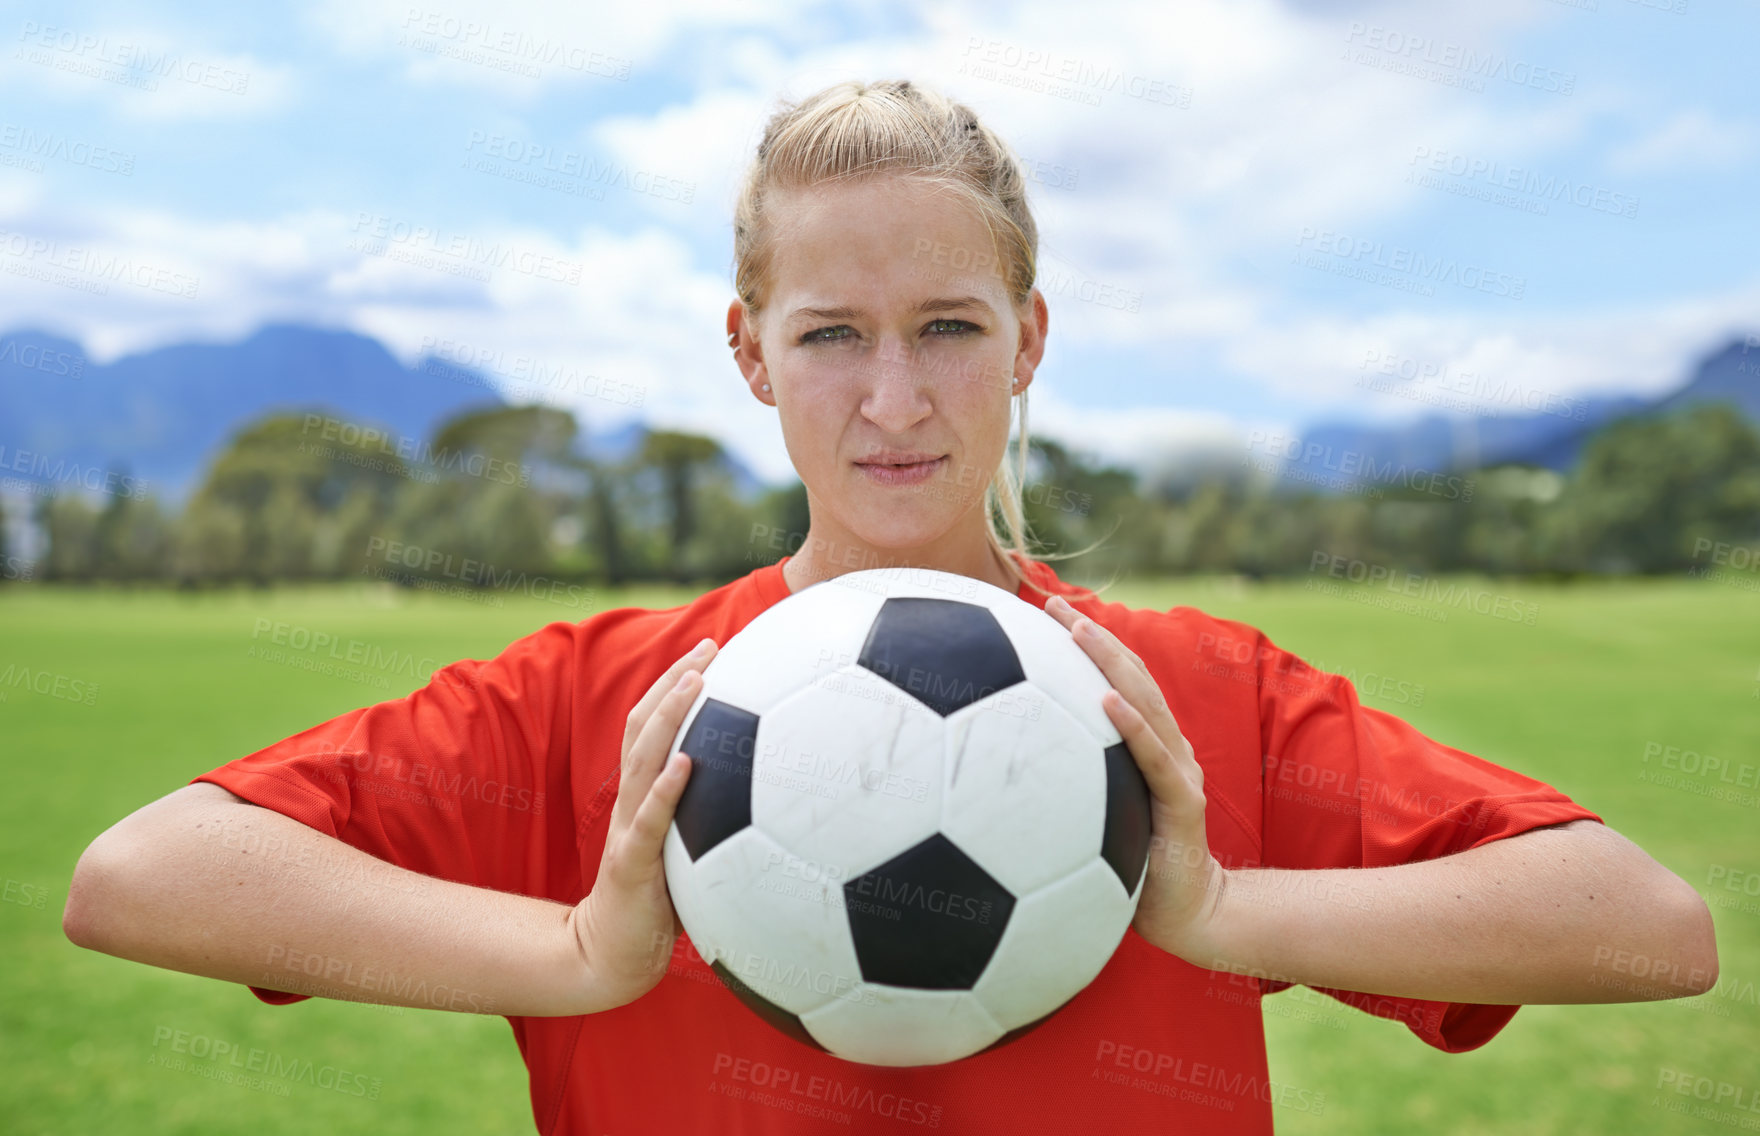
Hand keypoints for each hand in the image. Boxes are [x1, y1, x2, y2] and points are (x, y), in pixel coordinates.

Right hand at [569, 637, 716, 1011]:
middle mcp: (632, 801)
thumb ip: (708, 816)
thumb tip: (767, 793)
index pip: (654, 723)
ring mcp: (627, 829)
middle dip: (675, 680)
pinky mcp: (632, 865)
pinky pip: (649, 822)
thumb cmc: (656, 901)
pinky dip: (666, 790)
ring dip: (670, 718)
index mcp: (644, 794)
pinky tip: (689, 765)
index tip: (712, 647)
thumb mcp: (686, 848)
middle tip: (710, 646)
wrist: (612, 954)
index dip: (676, 681)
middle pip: (646, 725)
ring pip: (644, 761)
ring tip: (697, 683)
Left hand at [1043, 595, 1226, 959]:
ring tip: (1079, 631)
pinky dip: (1131, 727)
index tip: (1047, 612)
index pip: (1116, 683)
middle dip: (1093, 636)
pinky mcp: (1183, 803)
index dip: (1087, 644)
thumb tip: (1006, 777)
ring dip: (1111, 663)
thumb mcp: (1097, 821)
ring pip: (1145, 704)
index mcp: (1146, 749)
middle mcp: (1166, 748)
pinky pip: (1154, 759)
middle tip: (1053, 603)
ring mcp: (1178, 771)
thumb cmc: (1137, 872)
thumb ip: (1071, 791)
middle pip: (1130, 678)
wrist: (1190, 915)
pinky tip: (1106, 701)